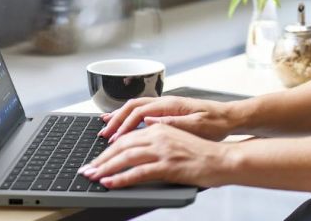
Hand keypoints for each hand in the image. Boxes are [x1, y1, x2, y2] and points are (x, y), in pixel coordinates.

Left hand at [80, 123, 230, 188]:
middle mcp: (159, 135)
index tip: (95, 158)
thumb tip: (138, 141)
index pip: (126, 137)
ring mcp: (163, 150)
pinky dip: (121, 178)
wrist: (223, 159)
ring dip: (105, 168)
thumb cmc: (202, 153)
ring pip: (125, 157)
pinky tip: (110, 183)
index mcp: (160, 127)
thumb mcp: (176, 140)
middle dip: (100, 159)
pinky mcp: (168, 165)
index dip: (108, 148)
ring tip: (92, 176)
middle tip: (87, 169)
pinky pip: (138, 172)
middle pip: (121, 145)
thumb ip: (157, 138)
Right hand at [98, 96, 235, 141]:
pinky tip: (124, 126)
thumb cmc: (216, 123)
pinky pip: (143, 111)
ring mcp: (166, 105)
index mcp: (171, 105)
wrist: (229, 117)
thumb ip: (172, 123)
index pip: (139, 112)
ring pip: (136, 107)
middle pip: (132, 107)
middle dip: (115, 120)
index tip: (113, 138)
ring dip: (120, 117)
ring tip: (106, 128)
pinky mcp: (168, 111)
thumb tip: (149, 121)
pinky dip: (129, 118)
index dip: (124, 125)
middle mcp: (166, 102)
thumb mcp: (196, 126)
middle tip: (103, 134)